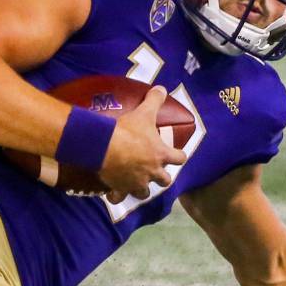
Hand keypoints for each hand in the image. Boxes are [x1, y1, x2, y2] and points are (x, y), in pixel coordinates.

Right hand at [99, 86, 186, 201]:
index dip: (180, 156)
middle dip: (162, 178)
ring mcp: (136, 183)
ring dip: (142, 189)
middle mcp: (152, 172)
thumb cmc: (128, 131)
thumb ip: (155, 100)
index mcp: (161, 154)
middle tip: (155, 172)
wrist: (106, 147)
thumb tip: (162, 88)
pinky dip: (117, 196)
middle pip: (164, 181)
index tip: (178, 155)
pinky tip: (113, 194)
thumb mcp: (144, 112)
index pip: (179, 158)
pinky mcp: (120, 188)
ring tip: (136, 184)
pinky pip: (119, 197)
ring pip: (144, 193)